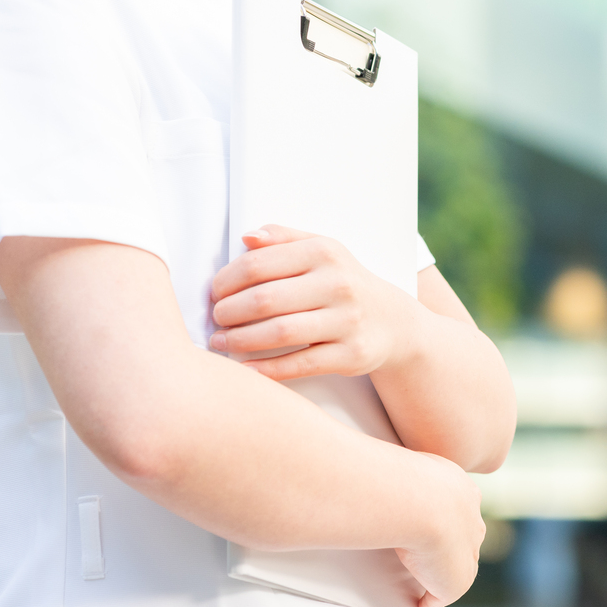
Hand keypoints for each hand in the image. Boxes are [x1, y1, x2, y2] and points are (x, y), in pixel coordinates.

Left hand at [208, 225, 419, 380]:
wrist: (392, 321)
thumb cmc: (342, 282)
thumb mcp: (321, 250)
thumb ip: (283, 238)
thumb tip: (247, 237)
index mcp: (323, 252)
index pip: (258, 263)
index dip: (226, 280)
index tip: (214, 292)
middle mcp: (337, 284)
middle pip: (264, 299)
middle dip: (229, 312)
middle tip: (215, 319)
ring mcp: (346, 321)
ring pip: (279, 333)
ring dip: (240, 340)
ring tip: (221, 342)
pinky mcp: (350, 355)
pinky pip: (299, 365)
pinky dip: (265, 369)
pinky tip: (244, 369)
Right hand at [395, 452, 484, 606]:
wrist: (419, 501)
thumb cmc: (406, 477)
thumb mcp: (410, 464)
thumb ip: (405, 473)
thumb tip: (385, 467)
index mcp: (465, 492)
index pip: (461, 511)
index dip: (446, 519)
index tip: (430, 523)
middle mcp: (473, 522)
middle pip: (465, 540)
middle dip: (452, 548)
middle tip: (426, 553)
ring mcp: (468, 554)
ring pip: (455, 567)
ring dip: (439, 574)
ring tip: (419, 578)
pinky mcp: (456, 582)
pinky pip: (442, 595)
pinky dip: (430, 600)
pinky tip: (419, 602)